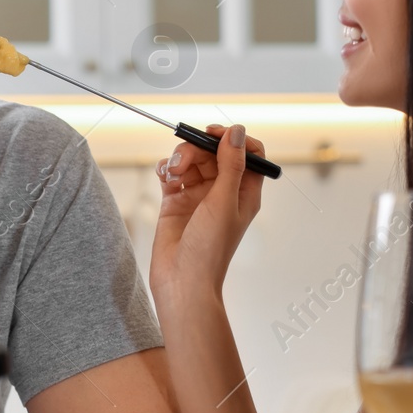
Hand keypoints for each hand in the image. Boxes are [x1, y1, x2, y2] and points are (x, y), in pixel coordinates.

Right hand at [148, 123, 266, 306]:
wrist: (181, 281)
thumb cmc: (209, 250)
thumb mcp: (224, 202)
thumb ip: (232, 165)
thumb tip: (237, 131)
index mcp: (244, 192)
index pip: (247, 153)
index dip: (232, 139)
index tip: (213, 134)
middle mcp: (222, 192)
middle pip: (213, 153)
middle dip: (197, 149)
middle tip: (183, 160)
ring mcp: (198, 196)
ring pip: (191, 161)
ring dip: (179, 159)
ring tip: (173, 174)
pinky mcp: (175, 202)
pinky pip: (172, 174)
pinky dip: (166, 169)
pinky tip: (165, 177)